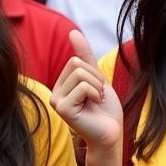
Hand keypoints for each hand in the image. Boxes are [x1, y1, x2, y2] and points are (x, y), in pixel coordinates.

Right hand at [50, 29, 121, 152]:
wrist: (111, 133)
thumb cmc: (105, 109)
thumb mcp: (96, 78)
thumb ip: (84, 56)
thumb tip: (72, 32)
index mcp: (61, 85)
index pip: (75, 60)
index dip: (94, 74)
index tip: (96, 92)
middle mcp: (55, 93)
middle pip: (76, 65)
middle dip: (95, 79)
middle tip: (97, 97)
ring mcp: (56, 101)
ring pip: (80, 74)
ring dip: (97, 87)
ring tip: (95, 103)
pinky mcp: (62, 109)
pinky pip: (83, 87)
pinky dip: (95, 94)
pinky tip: (92, 107)